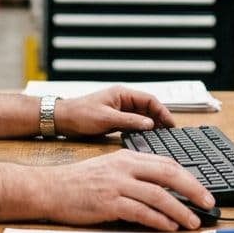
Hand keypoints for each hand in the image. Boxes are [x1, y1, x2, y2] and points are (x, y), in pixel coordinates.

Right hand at [36, 150, 214, 230]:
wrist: (51, 187)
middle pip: (168, 173)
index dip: (188, 176)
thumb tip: (162, 187)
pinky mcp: (109, 202)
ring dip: (180, 209)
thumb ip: (134, 173)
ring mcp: (117, 184)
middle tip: (208, 202)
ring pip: (158, 194)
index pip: (166, 162)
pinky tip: (169, 226)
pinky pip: (141, 211)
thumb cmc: (79, 181)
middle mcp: (124, 167)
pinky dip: (159, 220)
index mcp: (126, 156)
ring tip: (192, 220)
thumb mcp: (109, 167)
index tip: (201, 189)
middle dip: (193, 189)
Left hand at [54, 85, 175, 137]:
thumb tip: (150, 124)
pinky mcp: (115, 119)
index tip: (171, 124)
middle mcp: (122, 100)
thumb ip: (129, 121)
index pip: (150, 100)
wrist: (62, 120)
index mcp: (122, 94)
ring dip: (151, 125)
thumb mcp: (106, 119)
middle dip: (159, 119)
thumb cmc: (79, 115)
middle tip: (169, 133)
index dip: (163, 111)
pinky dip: (141, 130)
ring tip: (161, 137)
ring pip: (142, 117)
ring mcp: (119, 110)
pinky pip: (133, 123)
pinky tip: (145, 138)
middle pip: (148, 108)